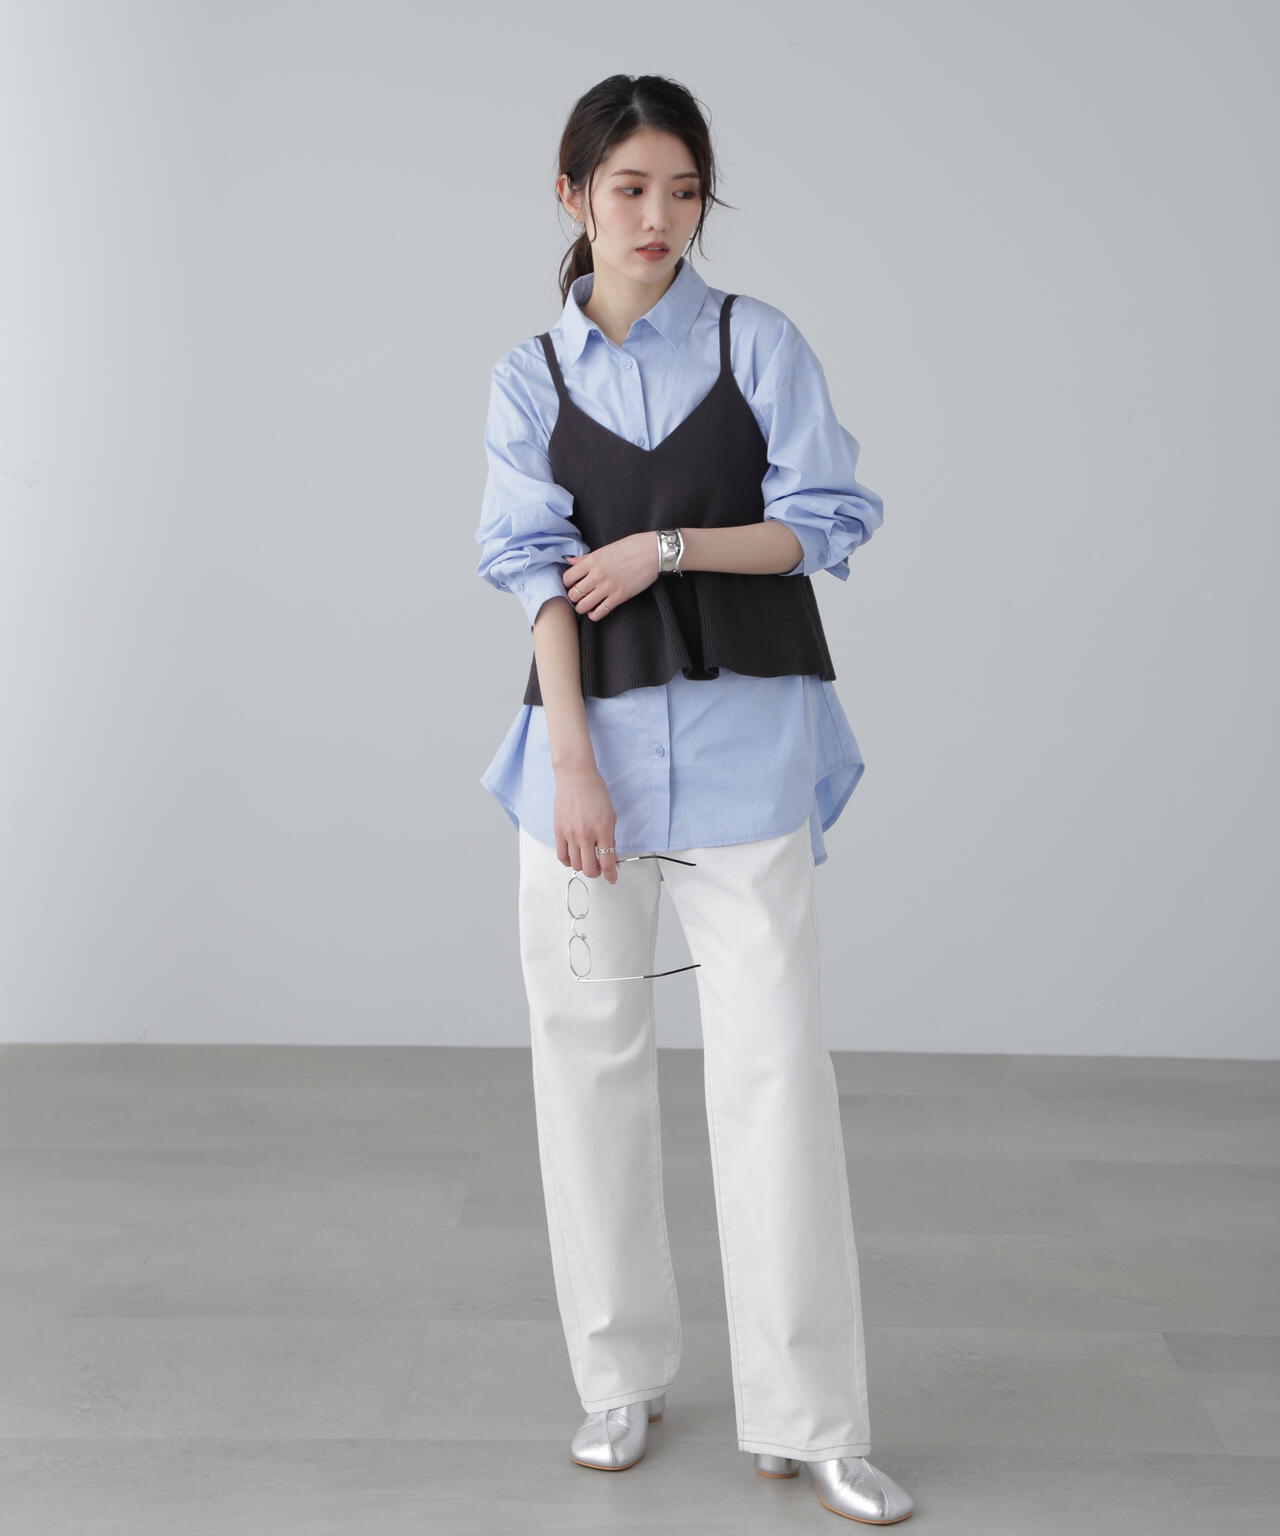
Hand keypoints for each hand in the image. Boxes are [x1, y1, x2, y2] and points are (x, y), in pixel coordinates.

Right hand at [555, 764, 619, 882]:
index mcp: (603, 830)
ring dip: (584, 867)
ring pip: (576, 865)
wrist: (576, 777)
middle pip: (591, 869)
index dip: (611, 875)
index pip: (608, 862)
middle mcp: (586, 835)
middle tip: (601, 868)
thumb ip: (611, 838)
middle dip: (598, 873)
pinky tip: (574, 856)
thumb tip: (611, 855)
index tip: (613, 878)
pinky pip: (562, 856)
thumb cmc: (595, 791)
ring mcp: (570, 834)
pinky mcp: (558, 832)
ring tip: (588, 860)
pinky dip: (569, 861)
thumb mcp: (611, 815)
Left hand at [562, 532, 659, 619]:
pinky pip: (600, 612)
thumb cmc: (631, 547)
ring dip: (581, 607)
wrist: (653, 552)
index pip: (567, 577)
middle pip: (573, 594)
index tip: (572, 584)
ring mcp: (608, 587)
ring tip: (585, 605)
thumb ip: (586, 558)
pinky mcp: (619, 597)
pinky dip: (594, 615)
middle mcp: (597, 575)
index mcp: (592, 561)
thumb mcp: (605, 548)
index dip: (567, 583)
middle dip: (573, 597)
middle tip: (578, 596)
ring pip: (583, 606)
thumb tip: (569, 561)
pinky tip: (595, 611)